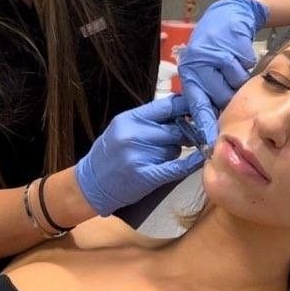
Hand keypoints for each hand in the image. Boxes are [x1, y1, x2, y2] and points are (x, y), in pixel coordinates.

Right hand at [76, 95, 204, 215]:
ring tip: (160, 157)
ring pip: (175, 148)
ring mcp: (139, 156)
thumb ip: (148, 120)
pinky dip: (190, 164)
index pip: (167, 106)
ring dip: (175, 152)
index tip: (198, 108)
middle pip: (175, 128)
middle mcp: (133, 135)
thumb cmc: (109, 155)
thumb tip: (181, 113)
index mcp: (129, 119)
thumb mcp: (122, 128)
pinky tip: (199, 160)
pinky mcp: (145, 176)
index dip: (186, 107)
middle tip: (190, 136)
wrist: (90, 184)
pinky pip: (176, 167)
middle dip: (185, 133)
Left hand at [178, 0, 269, 146]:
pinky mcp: (228, 46)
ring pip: (234, 84)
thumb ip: (207, 92)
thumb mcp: (205, 69)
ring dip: (238, 79)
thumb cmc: (216, 49)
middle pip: (220, 97)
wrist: (229, 16)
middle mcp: (196, 65)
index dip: (205, 124)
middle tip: (230, 83)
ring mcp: (212, 55)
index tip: (212, 142)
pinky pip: (243, 69)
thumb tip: (215, 124)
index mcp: (189, 74)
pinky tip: (238, 53)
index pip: (197, 105)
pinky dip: (245, 65)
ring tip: (232, 64)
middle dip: (229, 95)